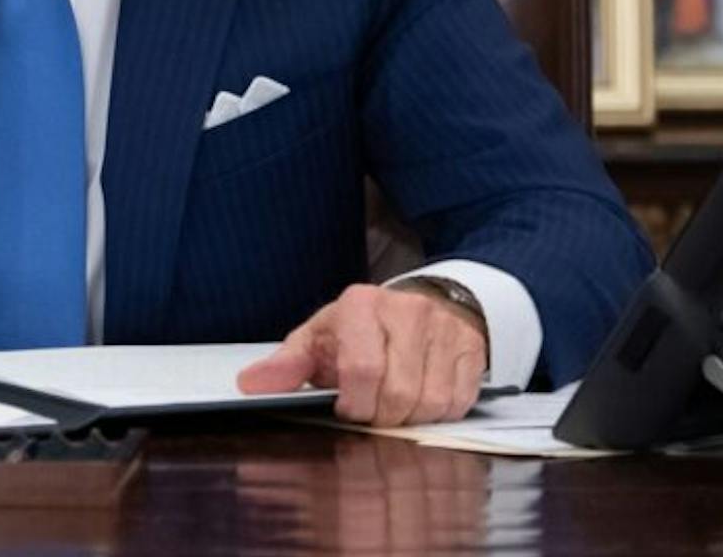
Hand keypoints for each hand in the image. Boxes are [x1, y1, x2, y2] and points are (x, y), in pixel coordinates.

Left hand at [236, 283, 485, 425]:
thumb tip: (250, 385)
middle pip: (398, 392)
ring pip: (431, 402)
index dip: (354, 403)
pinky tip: (421, 401)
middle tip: (371, 413)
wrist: (419, 307)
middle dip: (380, 416)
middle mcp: (408, 311)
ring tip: (394, 406)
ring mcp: (445, 329)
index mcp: (362, 304)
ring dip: (409, 419)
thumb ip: (287, 364)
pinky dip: (437, 414)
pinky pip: (458, 402)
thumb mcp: (319, 338)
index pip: (362, 368)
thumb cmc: (361, 329)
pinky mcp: (472, 349)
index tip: (346, 409)